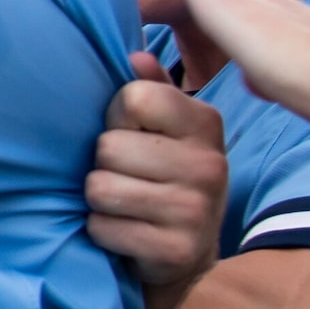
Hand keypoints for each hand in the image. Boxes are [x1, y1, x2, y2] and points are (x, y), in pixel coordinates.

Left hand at [87, 52, 226, 308]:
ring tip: (125, 202)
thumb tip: (133, 57)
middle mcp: (209, 165)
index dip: (117, 116)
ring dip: (100, 198)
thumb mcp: (165, 128)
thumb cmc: (165, 175)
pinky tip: (126, 230)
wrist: (187, 251)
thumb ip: (151, 88)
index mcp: (205, 123)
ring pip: (100, 188)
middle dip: (104, 162)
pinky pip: (102, 227)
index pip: (134, 97)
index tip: (132, 133)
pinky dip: (103, 230)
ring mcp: (195, 211)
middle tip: (127, 176)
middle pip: (109, 146)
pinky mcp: (176, 251)